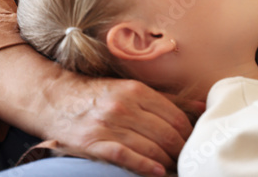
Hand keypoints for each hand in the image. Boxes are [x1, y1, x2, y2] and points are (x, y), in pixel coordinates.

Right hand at [39, 72, 202, 175]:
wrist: (55, 98)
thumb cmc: (98, 95)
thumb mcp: (131, 89)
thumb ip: (167, 99)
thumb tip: (202, 107)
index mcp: (137, 91)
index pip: (175, 117)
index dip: (188, 135)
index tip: (193, 145)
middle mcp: (125, 106)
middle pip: (165, 133)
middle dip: (180, 151)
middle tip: (186, 161)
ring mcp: (109, 125)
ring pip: (149, 147)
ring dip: (166, 161)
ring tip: (174, 168)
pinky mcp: (94, 142)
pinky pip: (125, 156)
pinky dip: (144, 165)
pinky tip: (157, 171)